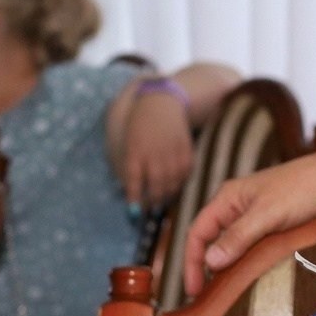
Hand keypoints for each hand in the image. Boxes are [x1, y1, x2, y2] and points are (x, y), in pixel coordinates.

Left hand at [119, 85, 196, 208]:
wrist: (160, 104)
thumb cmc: (140, 127)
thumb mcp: (129, 144)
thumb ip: (131, 168)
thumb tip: (134, 195)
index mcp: (135, 151)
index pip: (133, 181)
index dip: (134, 198)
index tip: (134, 211)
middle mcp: (154, 153)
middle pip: (155, 186)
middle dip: (153, 201)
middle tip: (151, 207)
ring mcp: (171, 151)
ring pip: (171, 182)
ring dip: (167, 195)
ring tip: (162, 199)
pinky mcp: (185, 149)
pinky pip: (184, 173)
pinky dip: (180, 182)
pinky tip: (175, 185)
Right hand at [184, 149, 315, 296]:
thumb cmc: (303, 188)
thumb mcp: (268, 215)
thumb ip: (238, 237)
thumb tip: (211, 261)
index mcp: (228, 198)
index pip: (198, 233)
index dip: (191, 262)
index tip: (193, 289)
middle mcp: (235, 205)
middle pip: (210, 238)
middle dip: (203, 266)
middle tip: (203, 295)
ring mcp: (251, 212)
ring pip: (229, 242)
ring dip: (224, 264)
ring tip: (222, 289)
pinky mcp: (268, 220)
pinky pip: (246, 242)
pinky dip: (241, 259)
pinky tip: (245, 273)